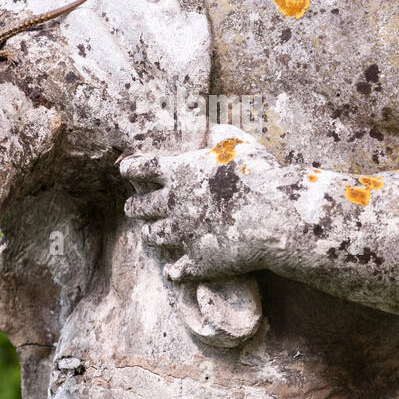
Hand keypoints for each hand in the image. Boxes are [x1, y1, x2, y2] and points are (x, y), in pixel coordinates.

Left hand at [120, 130, 283, 282]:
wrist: (273, 218)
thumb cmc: (261, 176)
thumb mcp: (239, 145)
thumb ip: (220, 136)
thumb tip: (212, 128)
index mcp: (180, 172)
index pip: (143, 168)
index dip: (131, 168)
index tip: (124, 169)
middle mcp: (174, 203)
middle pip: (140, 206)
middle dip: (134, 206)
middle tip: (132, 207)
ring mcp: (183, 234)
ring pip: (154, 236)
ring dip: (150, 233)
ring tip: (150, 233)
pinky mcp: (198, 261)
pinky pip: (176, 270)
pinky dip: (173, 270)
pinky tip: (172, 270)